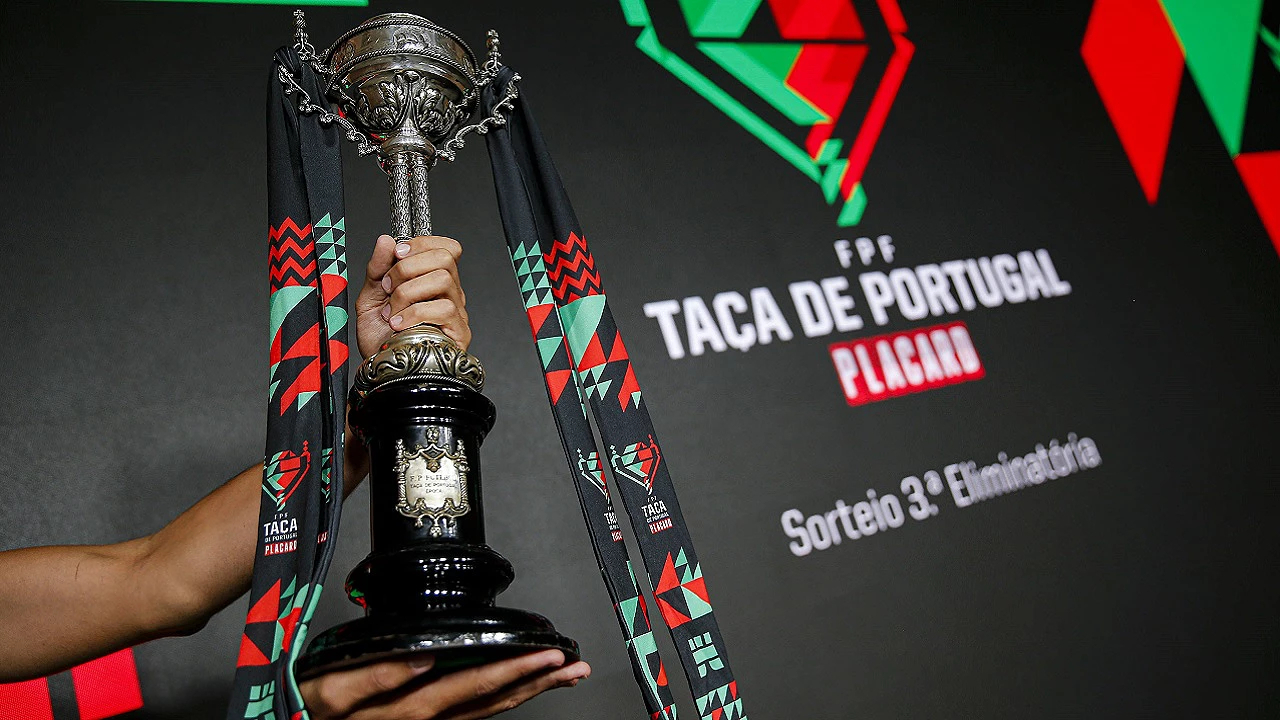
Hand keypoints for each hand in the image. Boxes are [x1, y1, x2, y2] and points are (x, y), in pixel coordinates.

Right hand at [300, 650, 589, 719]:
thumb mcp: (328, 692)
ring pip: (488, 711)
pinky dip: (504, 700)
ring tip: (564, 673)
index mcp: (406, 709)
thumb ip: (372, 679)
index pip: (470, 687)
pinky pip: (474, 716)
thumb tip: (422, 660)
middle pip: (490, 702)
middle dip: (534, 683)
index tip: (543, 658)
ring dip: (528, 692)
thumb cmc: (311, 709)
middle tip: (573, 665)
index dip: (510, 672)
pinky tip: (525, 687)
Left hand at [356, 234, 469, 359]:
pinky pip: (443, 308)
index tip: (397, 254)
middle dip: (408, 267)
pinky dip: (414, 313)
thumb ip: (378, 268)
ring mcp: (456, 312)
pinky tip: (399, 325)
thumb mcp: (371, 297)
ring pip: (443, 279)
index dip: (421, 244)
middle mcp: (449, 292)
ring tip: (393, 311)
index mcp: (432, 280)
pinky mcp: (458, 332)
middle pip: (445, 257)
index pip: (446, 247)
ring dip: (408, 292)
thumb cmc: (380, 338)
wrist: (382, 369)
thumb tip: (386, 240)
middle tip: (389, 287)